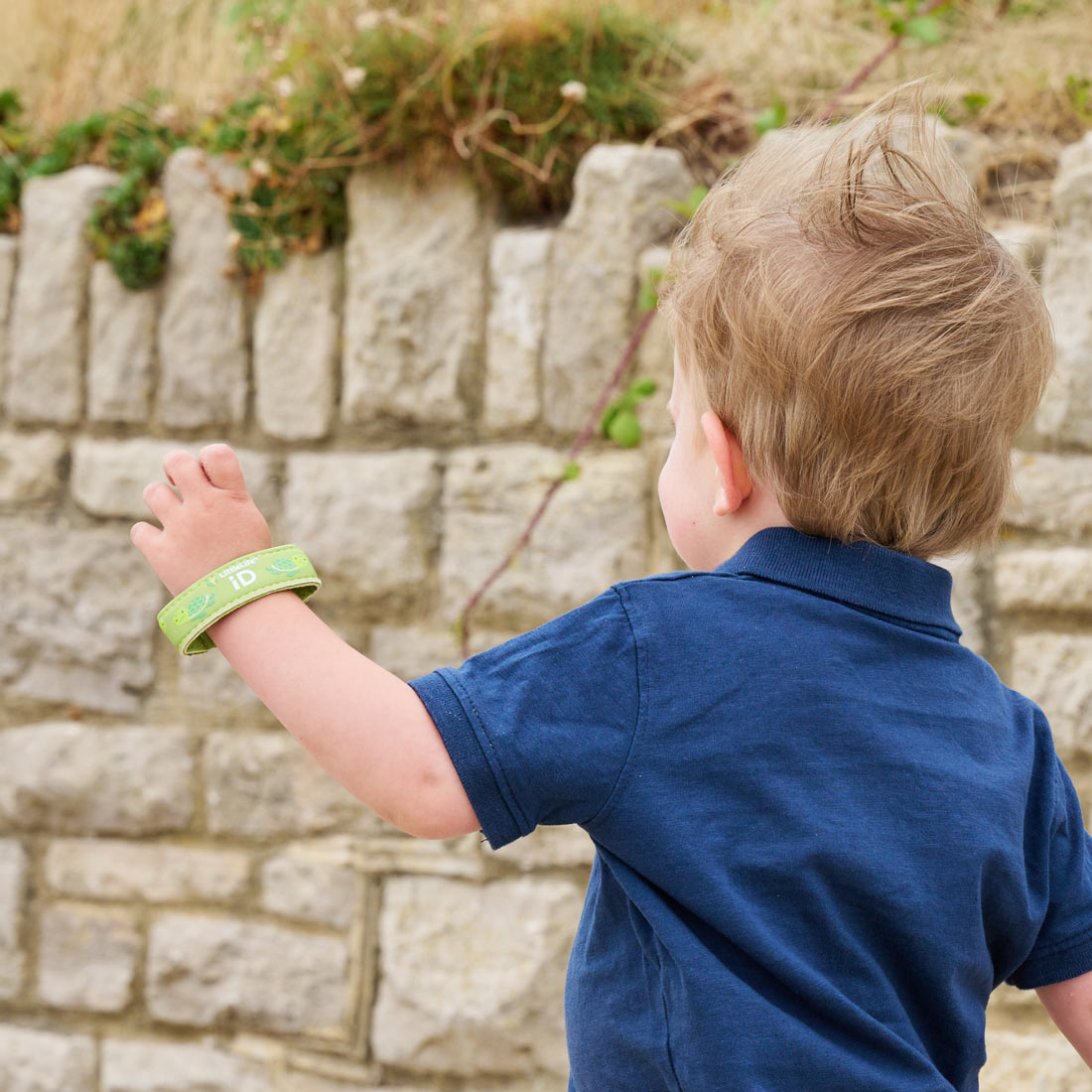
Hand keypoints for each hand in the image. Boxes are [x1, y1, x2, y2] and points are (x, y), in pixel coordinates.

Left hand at [131, 444, 272, 596]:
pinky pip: (140, 531)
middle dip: (175, 469)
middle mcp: (205, 505)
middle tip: (180, 485)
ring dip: (161, 502)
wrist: (244, 603)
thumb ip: (229, 502)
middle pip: (176, 461)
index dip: (207, 460)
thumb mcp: (251, 525)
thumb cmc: (255, 567)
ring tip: (175, 520)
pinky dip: (148, 538)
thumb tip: (207, 485)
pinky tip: (163, 547)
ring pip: (153, 492)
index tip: (207, 476)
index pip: (216, 453)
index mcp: (233, 497)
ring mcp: (180, 526)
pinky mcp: (160, 551)